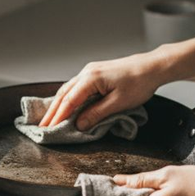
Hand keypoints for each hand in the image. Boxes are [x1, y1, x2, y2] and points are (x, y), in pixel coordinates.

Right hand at [39, 52, 167, 129]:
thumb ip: (97, 114)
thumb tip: (79, 124)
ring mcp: (91, 71)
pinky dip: (68, 98)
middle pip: (64, 94)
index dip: (58, 116)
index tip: (49, 129)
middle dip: (52, 112)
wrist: (152, 66)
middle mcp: (87, 72)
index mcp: (91, 78)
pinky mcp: (96, 73)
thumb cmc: (139, 83)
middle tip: (42, 127)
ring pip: (69, 89)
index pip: (69, 101)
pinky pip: (77, 87)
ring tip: (50, 119)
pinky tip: (66, 105)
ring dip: (59, 104)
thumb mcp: (118, 103)